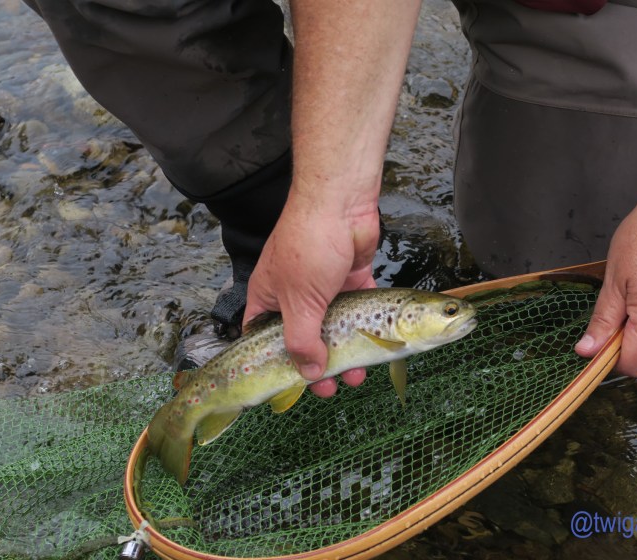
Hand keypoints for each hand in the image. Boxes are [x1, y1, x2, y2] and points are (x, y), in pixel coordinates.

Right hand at [243, 188, 379, 396]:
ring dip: (344, 352)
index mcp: (268, 296)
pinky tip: (374, 346)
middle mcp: (293, 293)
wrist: (342, 202)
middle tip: (328, 388)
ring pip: (333, 327)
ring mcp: (323, 286)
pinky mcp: (350, 277)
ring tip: (356, 376)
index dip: (275, 363)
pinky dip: (365, 328)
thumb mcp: (299, 301)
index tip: (290, 385)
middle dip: (316, 364)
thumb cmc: (309, 243)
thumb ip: (302, 340)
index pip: (262, 337)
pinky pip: (358, 310)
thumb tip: (307, 372)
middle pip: (302, 337)